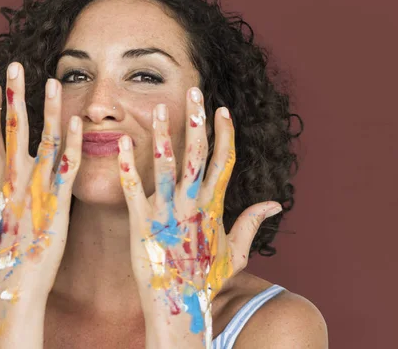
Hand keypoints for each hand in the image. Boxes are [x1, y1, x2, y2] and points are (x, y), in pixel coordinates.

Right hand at [0, 62, 81, 307]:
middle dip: (13, 95)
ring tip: (52, 81)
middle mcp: (13, 177)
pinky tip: (76, 119)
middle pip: (13, 128)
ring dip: (48, 108)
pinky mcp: (59, 199)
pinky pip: (67, 165)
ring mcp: (36, 186)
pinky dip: (72, 142)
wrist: (14, 283)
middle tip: (14, 65)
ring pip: (44, 139)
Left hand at [117, 87, 281, 345]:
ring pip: (167, 166)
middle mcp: (193, 205)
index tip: (221, 108)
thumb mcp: (237, 252)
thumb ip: (252, 222)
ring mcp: (167, 213)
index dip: (224, 133)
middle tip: (194, 91)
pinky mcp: (141, 223)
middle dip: (197, 121)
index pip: (224, 161)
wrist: (179, 307)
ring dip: (164, 135)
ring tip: (160, 108)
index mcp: (214, 207)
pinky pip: (134, 189)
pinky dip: (128, 164)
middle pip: (198, 155)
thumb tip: (274, 202)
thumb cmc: (206, 278)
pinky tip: (122, 141)